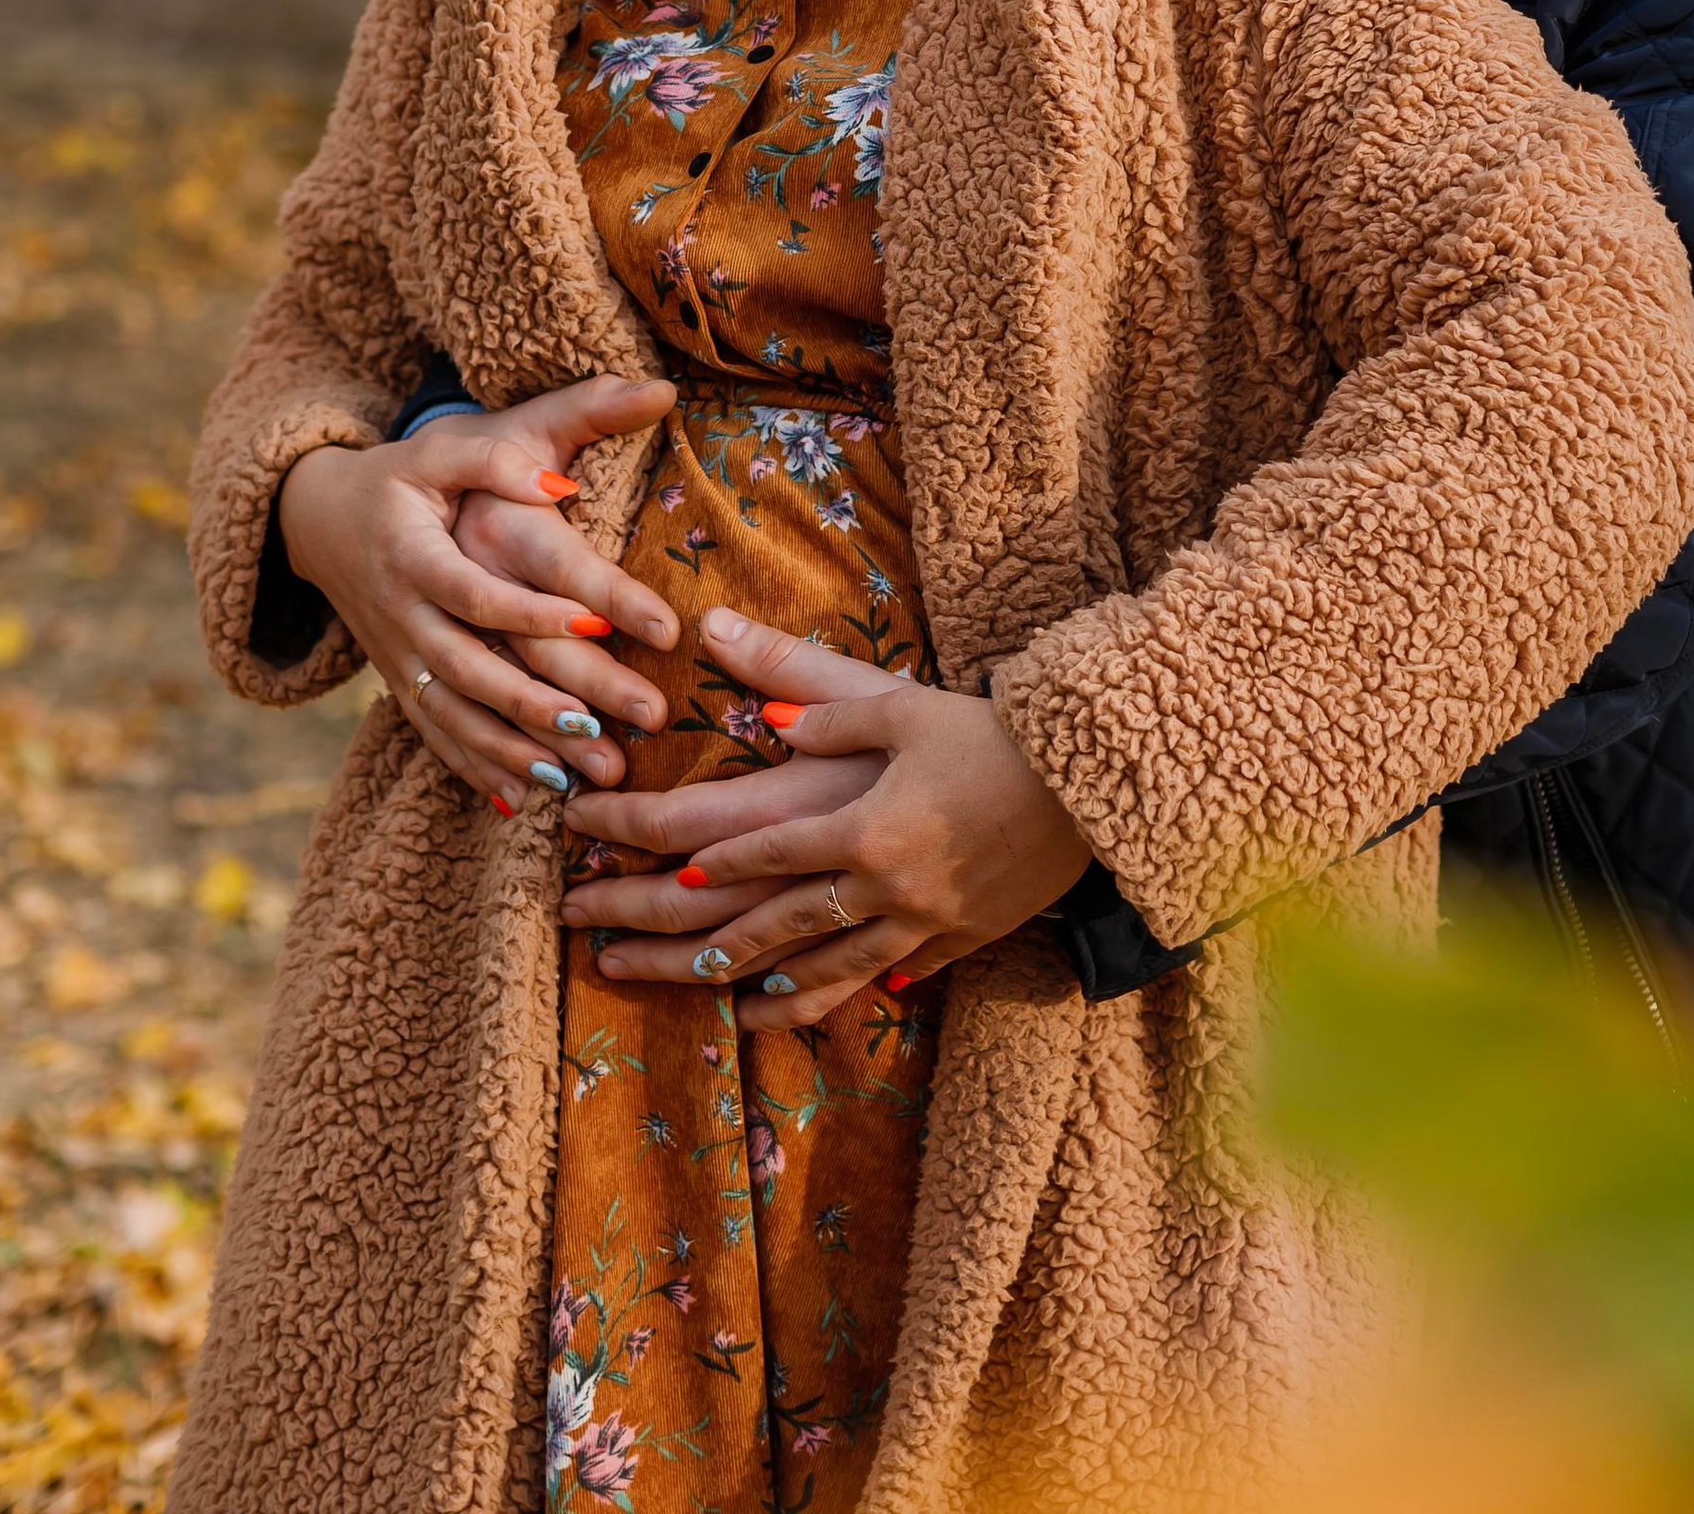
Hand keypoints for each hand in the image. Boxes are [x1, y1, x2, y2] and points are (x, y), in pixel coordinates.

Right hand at [275, 376, 677, 806]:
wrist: (317, 520)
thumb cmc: (396, 480)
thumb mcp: (436, 453)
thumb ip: (493, 459)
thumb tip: (560, 488)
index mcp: (412, 556)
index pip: (475, 593)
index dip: (530, 612)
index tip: (597, 624)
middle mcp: (400, 616)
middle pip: (468, 670)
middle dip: (532, 704)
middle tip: (598, 730)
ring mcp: (396, 657)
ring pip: (451, 716)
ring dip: (508, 752)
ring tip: (571, 779)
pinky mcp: (398, 683)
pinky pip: (435, 734)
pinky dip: (474, 769)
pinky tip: (522, 801)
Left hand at [561, 608, 1091, 1027]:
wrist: (1095, 789)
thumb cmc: (996, 733)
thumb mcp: (903, 703)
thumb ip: (819, 697)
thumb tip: (744, 688)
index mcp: (855, 826)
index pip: (747, 848)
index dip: (678, 852)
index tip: (619, 857)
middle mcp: (875, 889)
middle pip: (757, 925)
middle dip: (671, 938)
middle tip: (598, 944)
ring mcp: (916, 925)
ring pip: (814, 970)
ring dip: (747, 983)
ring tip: (697, 993)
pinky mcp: (956, 939)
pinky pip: (883, 977)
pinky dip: (835, 993)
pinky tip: (801, 1006)